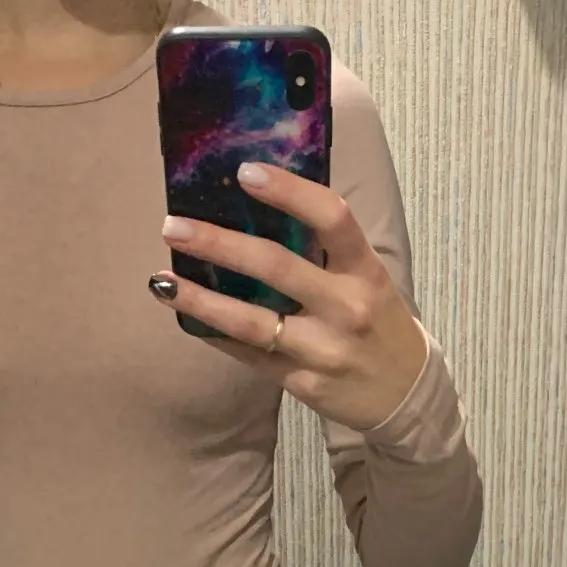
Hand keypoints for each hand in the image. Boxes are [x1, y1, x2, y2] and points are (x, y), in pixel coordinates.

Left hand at [152, 161, 429, 434]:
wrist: (404, 395)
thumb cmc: (377, 322)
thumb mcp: (368, 278)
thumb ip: (324, 249)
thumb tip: (257, 207)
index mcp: (365, 270)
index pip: (331, 218)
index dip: (288, 191)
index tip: (245, 172)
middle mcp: (346, 307)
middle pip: (276, 267)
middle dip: (219, 244)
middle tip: (174, 226)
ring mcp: (323, 350)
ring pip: (251, 321)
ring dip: (201, 298)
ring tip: (162, 280)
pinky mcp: (302, 382)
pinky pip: (249, 355)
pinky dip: (215, 333)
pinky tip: (187, 315)